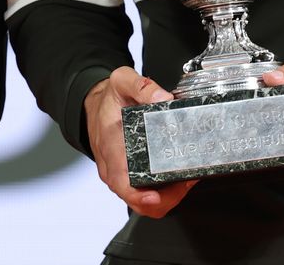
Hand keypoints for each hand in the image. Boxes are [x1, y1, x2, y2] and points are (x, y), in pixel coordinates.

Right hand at [84, 67, 196, 217]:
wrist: (96, 103)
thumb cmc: (108, 98)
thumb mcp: (122, 81)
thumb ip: (142, 86)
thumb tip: (164, 98)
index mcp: (112, 147)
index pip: (123, 183)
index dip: (141, 196)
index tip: (157, 195)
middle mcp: (114, 167)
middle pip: (139, 200)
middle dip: (166, 198)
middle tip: (187, 180)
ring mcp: (121, 174)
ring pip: (145, 201)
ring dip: (168, 196)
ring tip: (187, 178)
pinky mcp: (129, 175)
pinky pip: (146, 192)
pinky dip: (164, 191)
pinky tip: (179, 177)